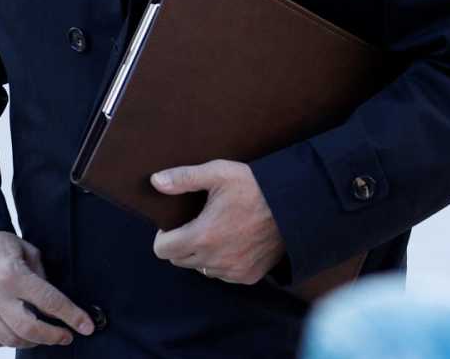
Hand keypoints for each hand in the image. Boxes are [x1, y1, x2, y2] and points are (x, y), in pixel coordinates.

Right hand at [0, 231, 94, 348]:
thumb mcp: (24, 249)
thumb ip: (41, 274)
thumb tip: (53, 301)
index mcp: (13, 274)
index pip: (50, 302)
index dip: (72, 316)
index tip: (86, 326)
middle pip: (30, 330)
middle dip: (53, 337)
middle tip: (65, 336)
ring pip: (12, 340)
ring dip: (32, 341)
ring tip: (41, 334)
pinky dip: (9, 340)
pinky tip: (17, 332)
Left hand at [150, 159, 285, 284]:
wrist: (293, 205)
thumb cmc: (254, 185)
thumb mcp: (218, 173)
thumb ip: (184, 178)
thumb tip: (155, 182)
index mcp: (203, 236)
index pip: (163, 250)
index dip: (163, 235)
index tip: (174, 223)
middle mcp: (215, 259)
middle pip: (180, 260)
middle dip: (181, 244)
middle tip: (196, 223)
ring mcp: (232, 271)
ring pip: (201, 268)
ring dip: (202, 254)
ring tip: (216, 231)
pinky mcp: (248, 276)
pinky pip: (223, 274)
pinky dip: (222, 261)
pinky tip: (233, 242)